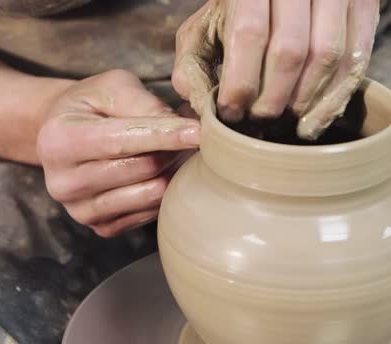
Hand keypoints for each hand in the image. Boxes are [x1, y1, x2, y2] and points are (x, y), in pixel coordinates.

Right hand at [37, 70, 199, 236]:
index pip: (120, 141)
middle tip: (186, 135)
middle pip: (142, 169)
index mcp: (58, 141)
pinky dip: (163, 192)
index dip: (164, 135)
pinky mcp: (101, 228)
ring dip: (172, 171)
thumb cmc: (90, 108)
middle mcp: (63, 183)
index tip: (199, 131)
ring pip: (150, 194)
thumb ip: (143, 103)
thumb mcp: (111, 88)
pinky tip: (161, 173)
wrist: (64, 139)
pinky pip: (149, 214)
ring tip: (174, 152)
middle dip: (172, 149)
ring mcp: (81, 211)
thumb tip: (182, 127)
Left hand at [172, 0, 379, 139]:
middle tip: (259, 121)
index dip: (241, 83)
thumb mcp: (201, 33)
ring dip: (303, 101)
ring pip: (327, 56)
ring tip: (285, 122)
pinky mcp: (362, 6)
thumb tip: (200, 109)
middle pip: (290, 50)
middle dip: (272, 99)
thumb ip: (191, 68)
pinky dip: (335, 98)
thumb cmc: (231, 15)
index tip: (232, 113)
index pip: (249, 34)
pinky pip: (357, 59)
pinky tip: (313, 121)